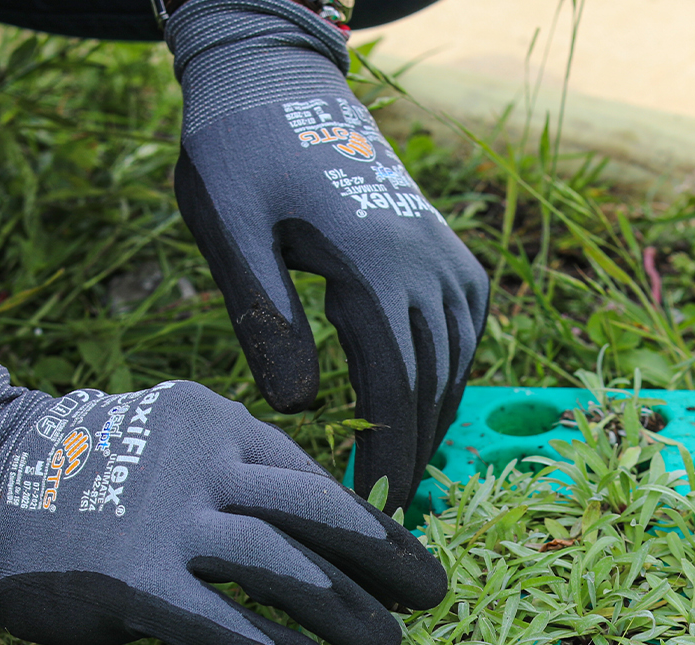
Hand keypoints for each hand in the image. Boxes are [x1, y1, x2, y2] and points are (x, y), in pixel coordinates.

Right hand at [0, 366, 446, 644]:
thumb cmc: (79, 476)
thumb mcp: (166, 450)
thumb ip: (228, 484)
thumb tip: (308, 545)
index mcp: (218, 424)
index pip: (312, 474)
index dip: (369, 521)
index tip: (405, 556)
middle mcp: (204, 464)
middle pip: (319, 512)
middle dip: (385, 558)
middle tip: (431, 596)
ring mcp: (169, 520)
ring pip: (285, 566)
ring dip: (347, 610)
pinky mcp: (134, 578)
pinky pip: (223, 621)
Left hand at [165, 0, 487, 513]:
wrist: (278, 83)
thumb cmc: (238, 153)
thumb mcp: (229, 226)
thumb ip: (263, 314)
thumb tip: (300, 407)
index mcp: (374, 263)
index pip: (397, 385)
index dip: (390, 453)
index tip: (372, 504)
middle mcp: (426, 260)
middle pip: (434, 381)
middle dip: (415, 451)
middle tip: (388, 511)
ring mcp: (444, 252)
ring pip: (457, 358)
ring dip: (435, 418)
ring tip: (405, 473)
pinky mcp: (446, 247)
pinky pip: (464, 326)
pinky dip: (449, 373)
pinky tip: (424, 405)